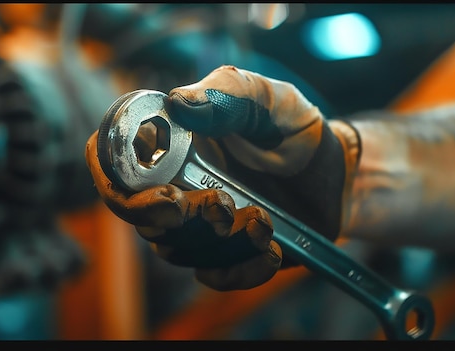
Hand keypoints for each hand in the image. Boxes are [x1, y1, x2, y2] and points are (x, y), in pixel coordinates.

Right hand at [85, 65, 359, 290]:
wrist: (338, 170)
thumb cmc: (291, 127)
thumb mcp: (266, 98)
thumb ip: (225, 94)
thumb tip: (176, 103)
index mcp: (170, 149)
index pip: (117, 170)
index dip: (118, 185)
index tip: (162, 192)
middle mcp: (176, 188)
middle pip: (140, 218)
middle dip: (170, 219)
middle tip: (215, 204)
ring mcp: (200, 225)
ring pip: (178, 250)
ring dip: (217, 241)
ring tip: (261, 218)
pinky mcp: (228, 254)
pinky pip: (215, 277)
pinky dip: (241, 271)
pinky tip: (271, 250)